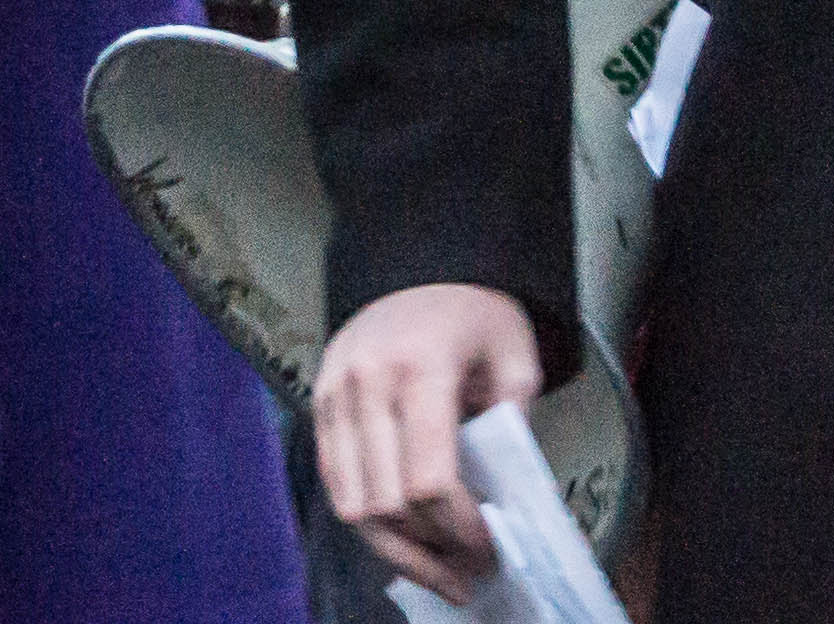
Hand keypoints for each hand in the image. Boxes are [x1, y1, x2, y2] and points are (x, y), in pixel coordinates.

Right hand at [308, 282, 540, 600]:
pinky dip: (368, 522)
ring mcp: (334, 394)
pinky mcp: (317, 404)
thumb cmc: (474, 313)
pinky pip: (334, 483)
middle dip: (433, 549)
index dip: (460, 529)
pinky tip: (405, 538)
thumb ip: (515, 422)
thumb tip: (505, 495)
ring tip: (438, 566)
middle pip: (388, 503)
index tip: (490, 547)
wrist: (417, 265)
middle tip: (471, 568)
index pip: (428, 479)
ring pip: (352, 505)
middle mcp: (367, 383)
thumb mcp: (515, 356)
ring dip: (397, 548)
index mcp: (421, 367)